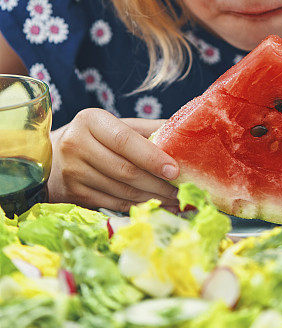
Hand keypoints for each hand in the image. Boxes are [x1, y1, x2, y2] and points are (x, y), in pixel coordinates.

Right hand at [48, 108, 179, 212]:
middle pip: (125, 170)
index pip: (124, 140)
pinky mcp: (74, 194)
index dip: (151, 157)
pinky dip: (137, 206)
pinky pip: (113, 203)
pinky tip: (155, 206)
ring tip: (174, 200)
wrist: (52, 157)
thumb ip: (146, 129)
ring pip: (121, 190)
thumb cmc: (94, 137)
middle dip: (158, 183)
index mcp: (91, 121)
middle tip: (182, 190)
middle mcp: (77, 145)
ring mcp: (73, 172)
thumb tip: (183, 132)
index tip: (175, 170)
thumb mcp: (114, 125)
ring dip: (152, 198)